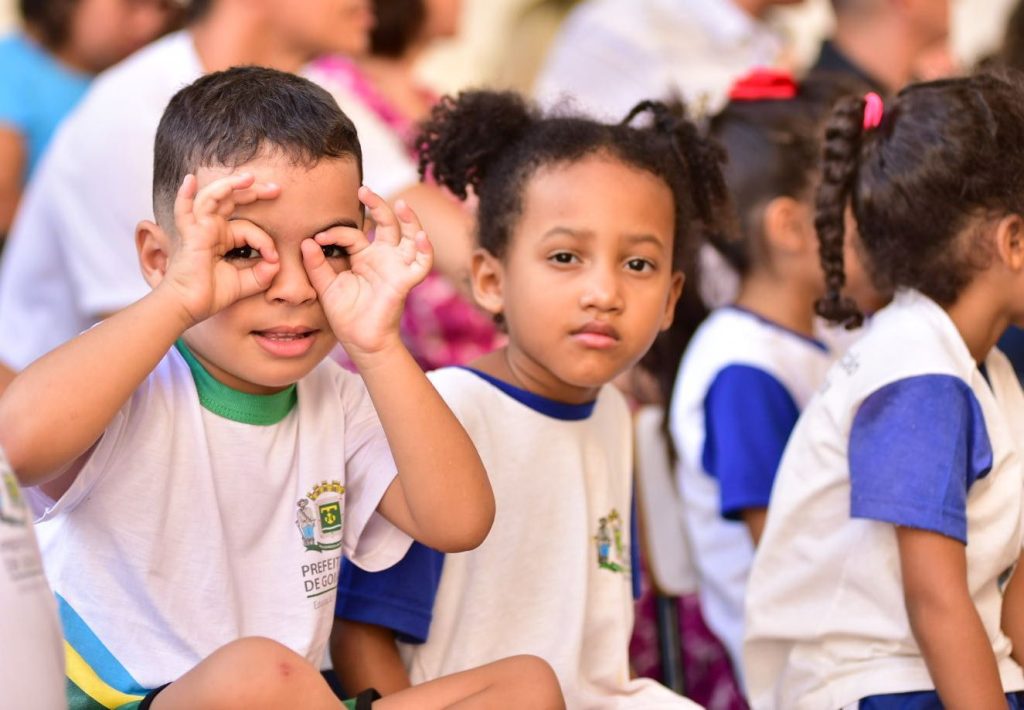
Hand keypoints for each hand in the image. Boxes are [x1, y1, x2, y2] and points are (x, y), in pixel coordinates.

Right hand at [161, 173, 280, 325]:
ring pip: (214, 198)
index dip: (265, 241)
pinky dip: (185, 195)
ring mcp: (199, 228)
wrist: (190, 307)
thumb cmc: (212, 295)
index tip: (273, 259)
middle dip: (255, 192)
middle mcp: (211, 229)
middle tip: (276, 189)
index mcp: (224, 238)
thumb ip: (264, 272)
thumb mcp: (247, 282)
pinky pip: (185, 210)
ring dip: (231, 185)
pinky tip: (190, 180)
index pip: (250, 228)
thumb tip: (276, 261)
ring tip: (249, 178)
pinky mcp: (191, 234)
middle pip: (233, 202)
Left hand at [302, 186, 431, 358]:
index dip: (335, 232)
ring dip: (409, 220)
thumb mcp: (325, 286)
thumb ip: (316, 264)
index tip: (318, 238)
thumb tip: (306, 241)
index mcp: (363, 257)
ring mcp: (395, 268)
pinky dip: (424, 250)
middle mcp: (382, 258)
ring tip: (401, 204)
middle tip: (364, 190)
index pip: (353, 234)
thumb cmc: (346, 315)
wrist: (360, 341)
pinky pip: (420, 264)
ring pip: (409, 237)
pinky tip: (420, 237)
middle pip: (387, 224)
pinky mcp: (404, 281)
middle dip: (378, 206)